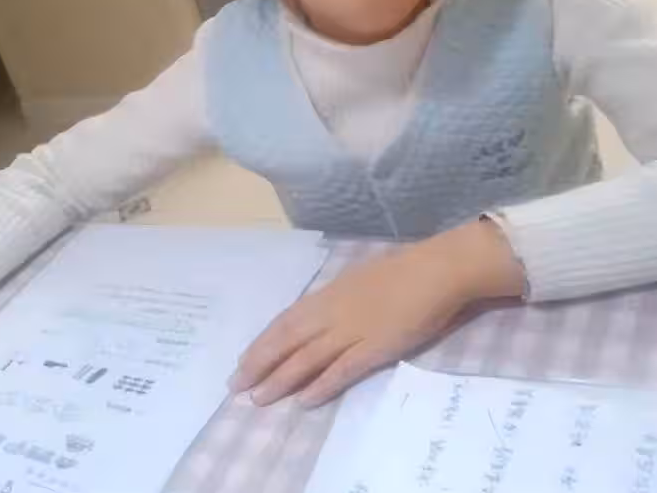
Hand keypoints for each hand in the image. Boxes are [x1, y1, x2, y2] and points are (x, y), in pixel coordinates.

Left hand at [231, 220, 523, 407]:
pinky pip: (342, 369)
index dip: (262, 343)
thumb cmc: (399, 271)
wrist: (434, 269)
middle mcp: (332, 312)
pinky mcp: (375, 347)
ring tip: (259, 398)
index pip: (285, 321)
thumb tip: (320, 312)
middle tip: (236, 385)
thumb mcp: (357, 279)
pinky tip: (304, 400)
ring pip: (307, 357)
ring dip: (281, 379)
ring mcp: (352, 330)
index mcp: (327, 294)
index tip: (243, 360)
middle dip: (259, 364)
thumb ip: (337, 297)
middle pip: (287, 340)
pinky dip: (321, 385)